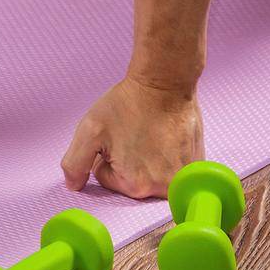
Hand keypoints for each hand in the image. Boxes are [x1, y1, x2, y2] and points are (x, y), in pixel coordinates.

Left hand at [60, 76, 202, 198]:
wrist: (165, 81)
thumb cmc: (127, 103)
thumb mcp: (89, 130)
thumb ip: (74, 164)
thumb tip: (73, 186)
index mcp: (134, 185)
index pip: (107, 179)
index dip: (106, 156)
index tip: (116, 137)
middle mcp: (162, 189)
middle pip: (131, 182)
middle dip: (127, 161)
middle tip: (134, 135)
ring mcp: (183, 177)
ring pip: (152, 176)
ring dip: (149, 160)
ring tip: (151, 135)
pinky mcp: (197, 164)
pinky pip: (174, 170)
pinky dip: (169, 157)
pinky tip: (167, 137)